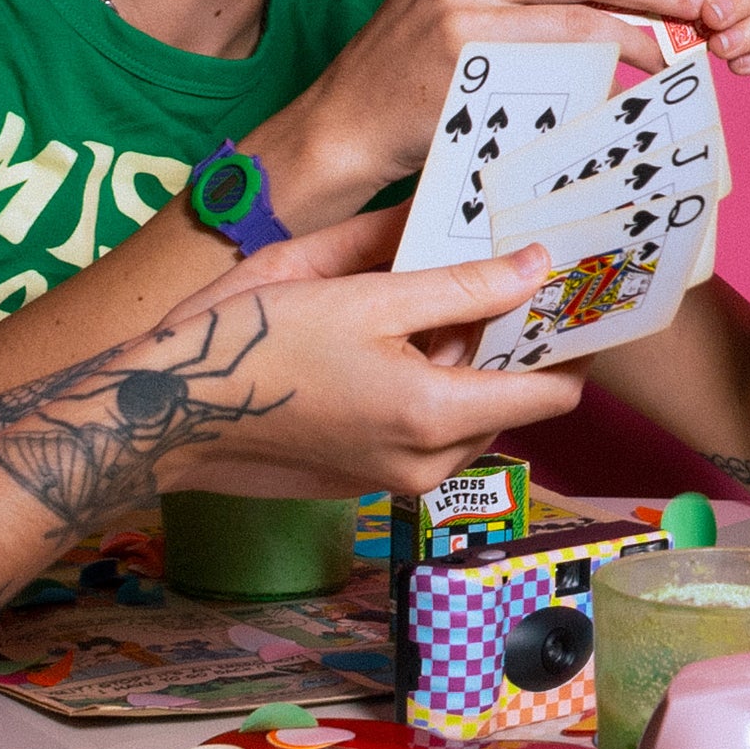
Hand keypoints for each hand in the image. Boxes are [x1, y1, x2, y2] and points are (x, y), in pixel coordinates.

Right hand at [164, 237, 585, 495]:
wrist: (171, 409)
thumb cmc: (259, 344)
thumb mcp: (366, 294)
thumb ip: (462, 286)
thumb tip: (536, 267)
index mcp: (436, 415)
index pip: (554, 396)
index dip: (575, 347)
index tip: (578, 302)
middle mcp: (426, 464)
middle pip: (512, 405)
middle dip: (514, 348)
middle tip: (506, 283)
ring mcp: (393, 480)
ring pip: (468, 420)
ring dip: (467, 368)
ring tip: (436, 305)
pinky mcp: (364, 481)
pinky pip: (427, 435)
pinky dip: (430, 390)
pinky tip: (395, 343)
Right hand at [274, 0, 709, 207]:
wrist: (342, 127)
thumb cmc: (401, 73)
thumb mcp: (441, 1)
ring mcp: (464, 13)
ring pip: (581, 13)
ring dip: (642, 31)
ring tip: (675, 46)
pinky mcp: (470, 61)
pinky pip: (561, 60)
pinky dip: (606, 68)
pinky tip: (630, 79)